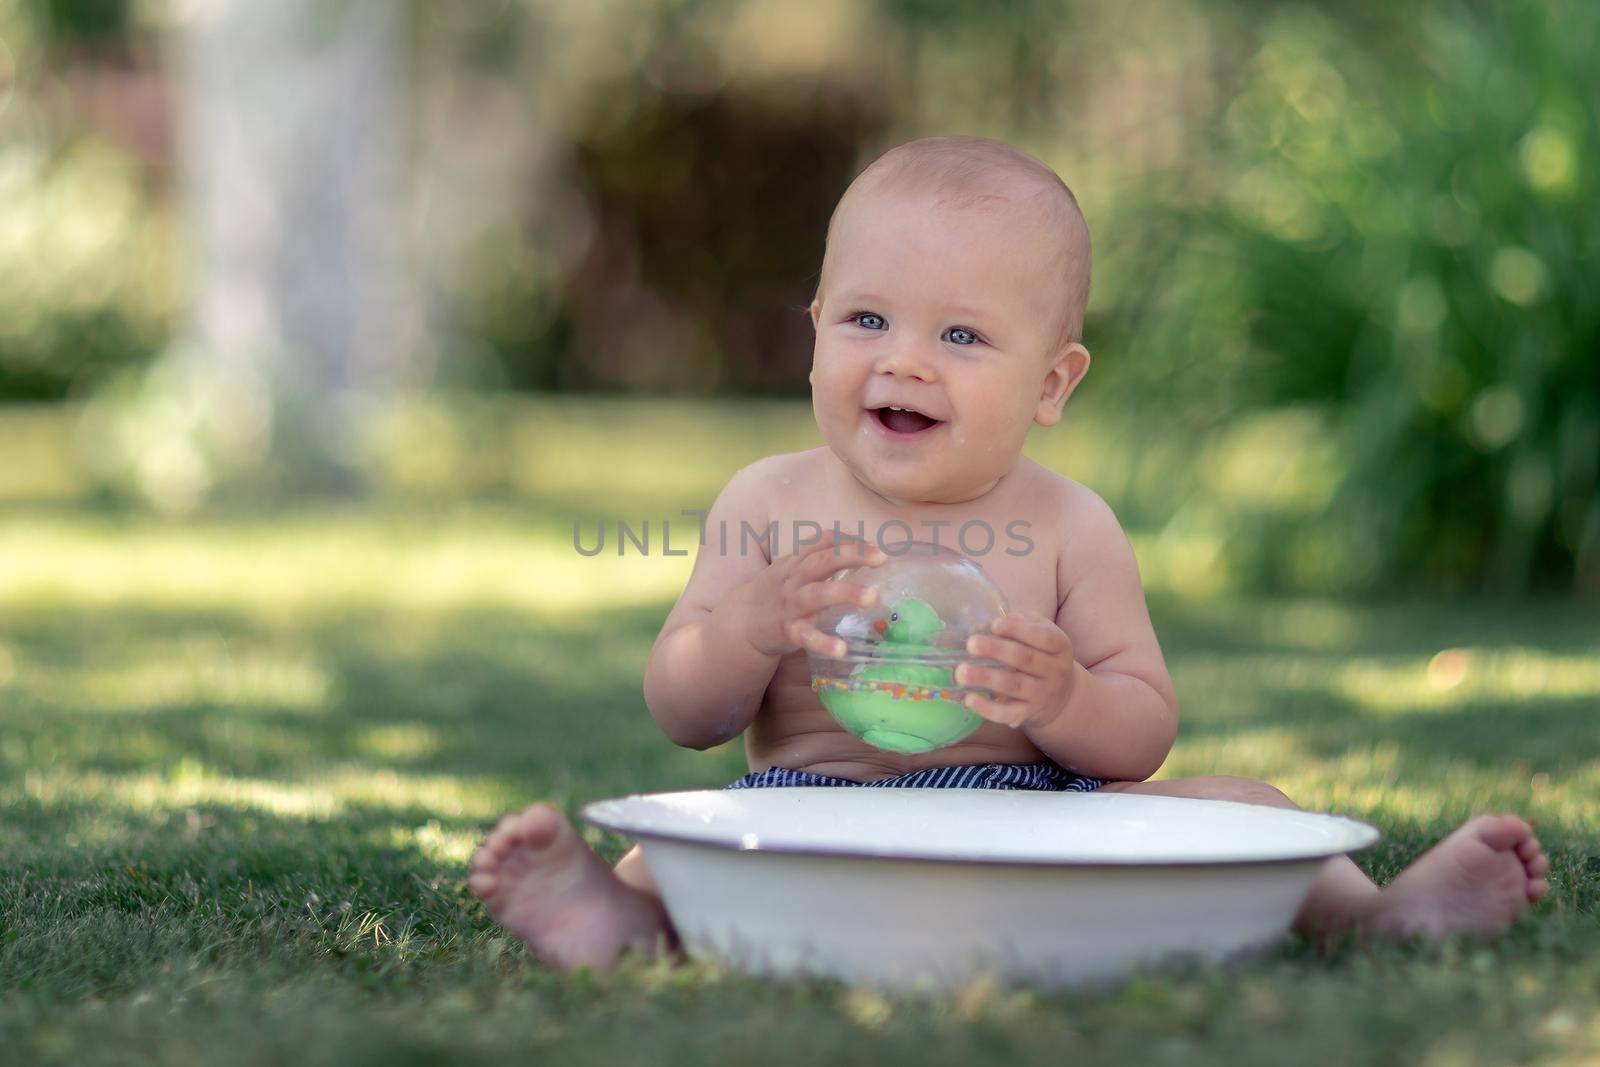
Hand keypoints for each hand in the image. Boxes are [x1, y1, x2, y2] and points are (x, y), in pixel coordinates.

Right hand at [735, 530, 886, 657]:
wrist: (741, 622)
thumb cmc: (778, 593)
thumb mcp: (794, 570)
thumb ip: (822, 560)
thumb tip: (862, 552)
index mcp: (798, 562)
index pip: (824, 541)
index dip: (850, 540)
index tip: (878, 547)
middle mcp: (795, 578)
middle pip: (823, 561)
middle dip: (853, 556)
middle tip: (882, 558)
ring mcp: (791, 604)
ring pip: (819, 594)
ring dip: (846, 593)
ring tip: (873, 597)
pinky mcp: (787, 630)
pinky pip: (806, 636)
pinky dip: (823, 643)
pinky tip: (842, 650)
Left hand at [955, 613, 1077, 728]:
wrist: (1063, 696)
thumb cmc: (1042, 654)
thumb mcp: (1040, 632)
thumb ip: (1018, 623)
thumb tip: (983, 622)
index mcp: (1059, 646)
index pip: (1043, 637)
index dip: (1019, 630)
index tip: (994, 625)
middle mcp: (1055, 670)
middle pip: (1025, 659)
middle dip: (996, 651)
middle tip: (971, 644)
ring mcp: (1042, 694)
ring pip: (1014, 685)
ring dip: (987, 678)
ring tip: (961, 672)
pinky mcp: (1029, 713)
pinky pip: (1008, 713)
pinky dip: (988, 709)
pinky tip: (969, 699)